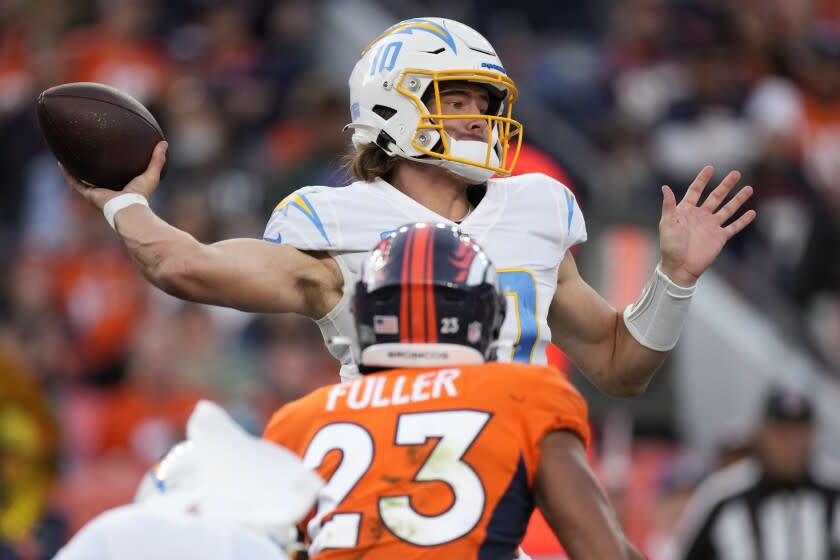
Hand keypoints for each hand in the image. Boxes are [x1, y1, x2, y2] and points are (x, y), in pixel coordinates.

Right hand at [59, 140, 167, 210]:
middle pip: (97, 176)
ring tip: (69, 154)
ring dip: (76, 168)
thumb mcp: (151, 173)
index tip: (108, 153)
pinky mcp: (89, 194)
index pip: (115, 175)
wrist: (129, 208)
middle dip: (92, 166)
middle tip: (86, 151)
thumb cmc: (141, 195)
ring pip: (83, 179)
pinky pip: (75, 182)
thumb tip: (164, 142)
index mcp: (122, 186)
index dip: (111, 165)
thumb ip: (157, 159)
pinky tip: (61, 162)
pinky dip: (67, 173)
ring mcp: (97, 192)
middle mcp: (108, 190)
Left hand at [659, 166, 755, 286]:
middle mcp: (700, 216)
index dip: (702, 180)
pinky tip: (752, 212)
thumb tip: (665, 187)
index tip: (710, 168)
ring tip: (749, 188)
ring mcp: (711, 226)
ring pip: (727, 209)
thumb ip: (669, 205)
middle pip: (716, 197)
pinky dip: (743, 220)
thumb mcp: (667, 223)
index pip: (695, 191)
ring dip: (738, 199)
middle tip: (736, 173)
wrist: (679, 267)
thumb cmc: (670, 246)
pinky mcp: (719, 238)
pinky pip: (733, 227)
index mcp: (686, 211)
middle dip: (726, 185)